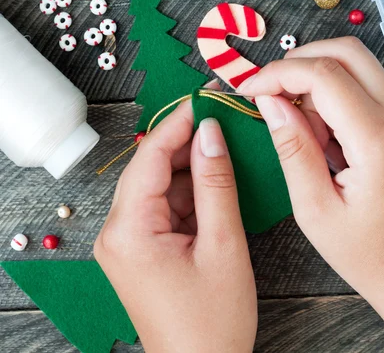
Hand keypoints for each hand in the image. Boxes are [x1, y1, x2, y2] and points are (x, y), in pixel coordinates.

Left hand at [94, 99, 256, 351]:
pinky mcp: (144, 251)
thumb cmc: (212, 321)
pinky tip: (219, 181)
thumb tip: (211, 133)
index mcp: (130, 231)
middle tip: (223, 117)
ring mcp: (129, 243)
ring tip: (229, 145)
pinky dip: (193, 194)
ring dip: (194, 168)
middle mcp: (119, 233)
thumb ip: (217, 184)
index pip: (150, 158)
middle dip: (188, 143)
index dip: (178, 123)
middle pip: (153, 170)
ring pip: (162, 188)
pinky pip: (166, 209)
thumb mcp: (223, 246)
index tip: (205, 97)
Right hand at [237, 37, 383, 351]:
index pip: (323, 75)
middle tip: (269, 90)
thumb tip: (271, 103)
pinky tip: (317, 134)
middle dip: (300, 60)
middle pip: (348, 52)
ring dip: (318, 76)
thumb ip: (293, 149)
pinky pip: (365, 93)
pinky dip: (334, 96)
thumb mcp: (316, 210)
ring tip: (292, 119)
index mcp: (376, 142)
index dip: (278, 74)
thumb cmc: (371, 257)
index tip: (248, 89)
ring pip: (359, 67)